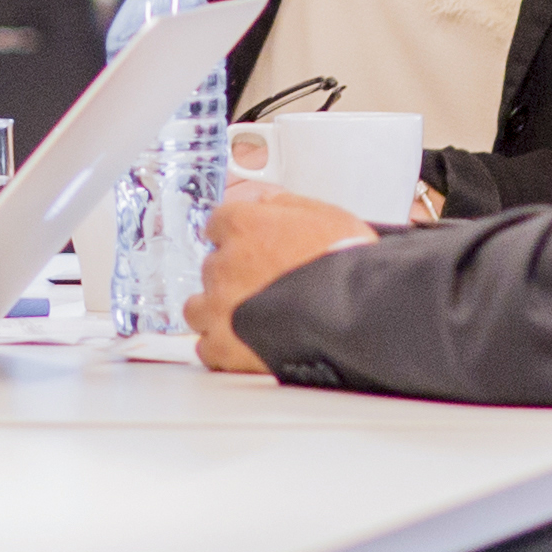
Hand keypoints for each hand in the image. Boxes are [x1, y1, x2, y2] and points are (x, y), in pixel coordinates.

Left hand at [184, 188, 370, 372]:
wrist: (355, 314)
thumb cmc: (346, 265)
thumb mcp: (326, 215)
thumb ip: (285, 205)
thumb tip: (265, 202)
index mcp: (243, 227)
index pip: (217, 224)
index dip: (234, 238)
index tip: (244, 247)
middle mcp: (224, 264)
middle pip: (212, 267)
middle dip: (232, 277)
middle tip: (261, 287)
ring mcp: (220, 307)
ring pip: (197, 308)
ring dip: (216, 312)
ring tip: (244, 320)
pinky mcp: (223, 347)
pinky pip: (206, 348)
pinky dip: (221, 348)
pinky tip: (242, 347)